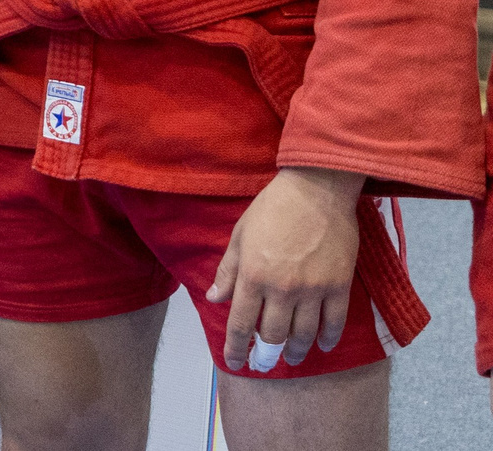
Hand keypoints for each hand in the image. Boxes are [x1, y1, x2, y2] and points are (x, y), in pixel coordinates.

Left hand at [207, 166, 363, 371]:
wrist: (316, 191)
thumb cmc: (272, 209)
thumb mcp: (240, 236)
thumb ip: (228, 271)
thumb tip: (215, 299)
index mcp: (253, 276)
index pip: (241, 323)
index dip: (236, 347)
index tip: (234, 363)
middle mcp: (282, 289)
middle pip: (273, 334)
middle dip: (265, 354)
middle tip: (264, 364)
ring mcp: (313, 290)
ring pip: (303, 334)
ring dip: (296, 351)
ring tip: (292, 359)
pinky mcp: (339, 286)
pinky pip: (334, 322)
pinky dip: (327, 338)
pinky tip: (322, 346)